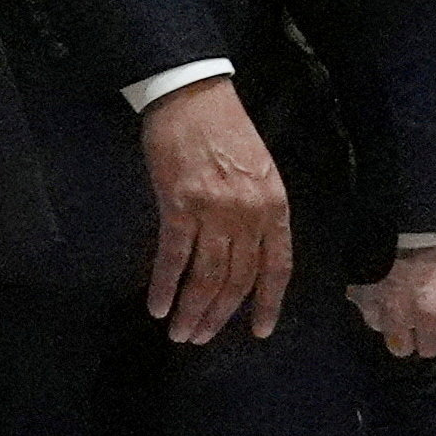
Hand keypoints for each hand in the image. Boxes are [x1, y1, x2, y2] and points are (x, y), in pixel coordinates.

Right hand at [138, 78, 291, 343]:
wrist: (193, 96)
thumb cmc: (226, 132)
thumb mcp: (261, 173)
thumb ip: (260, 212)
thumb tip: (249, 253)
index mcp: (276, 207)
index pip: (278, 267)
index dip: (268, 303)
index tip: (259, 331)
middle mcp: (250, 215)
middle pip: (238, 279)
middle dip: (220, 315)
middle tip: (201, 339)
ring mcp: (215, 211)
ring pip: (207, 276)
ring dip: (193, 310)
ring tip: (181, 334)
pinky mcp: (179, 205)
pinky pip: (173, 257)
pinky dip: (164, 286)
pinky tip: (157, 306)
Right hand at [354, 240, 435, 357]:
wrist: (407, 221)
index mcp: (428, 311)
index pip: (429, 349)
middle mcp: (398, 314)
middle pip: (400, 348)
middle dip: (411, 338)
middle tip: (417, 318)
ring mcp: (373, 303)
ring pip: (380, 329)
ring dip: (390, 320)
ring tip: (399, 300)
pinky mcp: (356, 291)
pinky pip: (363, 308)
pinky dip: (374, 303)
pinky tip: (383, 288)